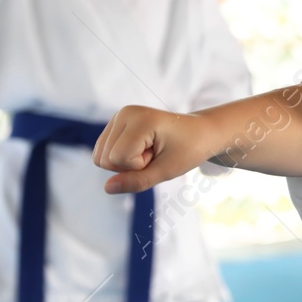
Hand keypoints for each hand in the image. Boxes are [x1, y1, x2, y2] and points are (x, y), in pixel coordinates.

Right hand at [93, 105, 218, 193]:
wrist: (200, 132)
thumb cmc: (189, 150)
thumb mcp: (167, 170)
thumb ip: (137, 181)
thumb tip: (107, 188)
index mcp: (140, 119)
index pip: (118, 159)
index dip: (139, 166)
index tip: (160, 154)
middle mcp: (125, 113)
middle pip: (105, 159)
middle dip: (131, 165)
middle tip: (156, 153)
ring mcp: (119, 116)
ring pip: (100, 157)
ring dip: (126, 162)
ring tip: (151, 150)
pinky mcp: (116, 123)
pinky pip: (103, 152)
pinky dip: (122, 158)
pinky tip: (143, 148)